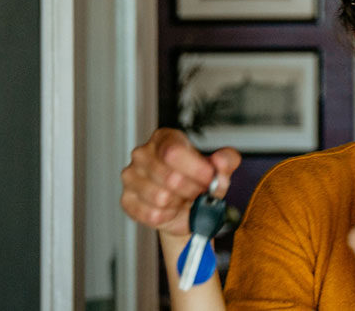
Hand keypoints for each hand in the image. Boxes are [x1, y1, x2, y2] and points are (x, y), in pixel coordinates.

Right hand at [120, 128, 240, 235]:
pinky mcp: (127, 200)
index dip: (196, 169)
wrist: (187, 207)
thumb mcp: (220, 169)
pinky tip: (171, 209)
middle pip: (170, 177)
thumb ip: (227, 161)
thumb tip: (221, 161)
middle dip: (192, 190)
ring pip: (160, 198)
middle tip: (199, 192)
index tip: (208, 178)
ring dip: (180, 204)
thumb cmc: (199, 182)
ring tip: (184, 199)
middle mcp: (143, 154)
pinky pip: (151, 214)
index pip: (173, 151)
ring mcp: (131, 177)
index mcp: (165, 138)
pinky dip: (168, 216)